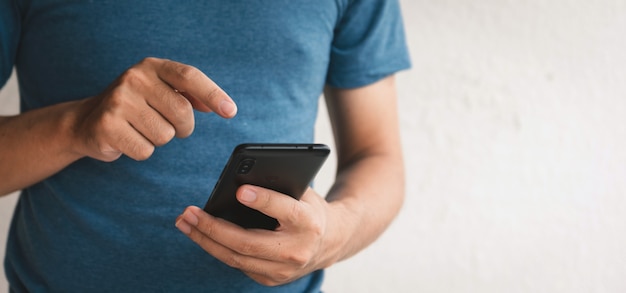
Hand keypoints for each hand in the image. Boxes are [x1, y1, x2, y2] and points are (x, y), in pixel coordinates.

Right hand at [71, 57, 236, 161]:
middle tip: (168, 126)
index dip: (213, 94)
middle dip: (183, 127)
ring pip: (165, 135)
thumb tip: (219, 106)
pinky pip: (146, 151)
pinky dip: (142, 151)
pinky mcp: (107, 126)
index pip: (189, 76)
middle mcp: (134, 79)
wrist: (85, 120)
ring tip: (140, 129)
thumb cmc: (133, 106)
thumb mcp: (159, 91)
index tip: (230, 112)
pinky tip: (128, 139)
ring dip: (159, 139)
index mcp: (151, 67)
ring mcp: (118, 101)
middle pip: (182, 113)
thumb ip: (189, 94)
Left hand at [175, 186, 342, 285]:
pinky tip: (200, 234)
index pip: (283, 210)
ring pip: (236, 257)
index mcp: (309, 222)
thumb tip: (241, 177)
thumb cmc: (309, 208)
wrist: (331, 242)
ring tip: (185, 222)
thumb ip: (279, 185)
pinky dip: (216, 248)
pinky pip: (238, 263)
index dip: (262, 200)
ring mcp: (283, 270)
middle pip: (248, 242)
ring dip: (205, 240)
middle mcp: (297, 251)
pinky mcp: (271, 279)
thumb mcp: (303, 192)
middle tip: (189, 212)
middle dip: (214, 228)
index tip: (238, 190)